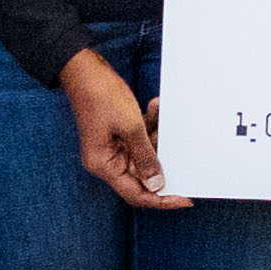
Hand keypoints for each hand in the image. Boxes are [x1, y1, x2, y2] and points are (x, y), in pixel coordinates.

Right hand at [66, 44, 177, 208]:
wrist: (86, 70)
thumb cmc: (102, 96)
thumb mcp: (131, 128)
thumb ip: (145, 158)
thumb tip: (156, 185)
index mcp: (104, 165)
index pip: (136, 194)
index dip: (161, 199)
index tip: (184, 198)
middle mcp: (106, 161)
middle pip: (142, 174)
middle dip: (162, 158)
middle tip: (182, 153)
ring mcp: (112, 148)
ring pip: (145, 153)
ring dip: (156, 136)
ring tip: (157, 114)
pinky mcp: (118, 136)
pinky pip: (140, 139)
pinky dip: (149, 126)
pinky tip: (153, 108)